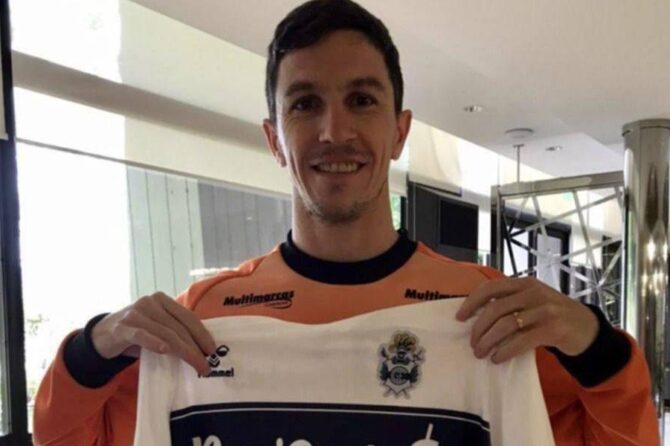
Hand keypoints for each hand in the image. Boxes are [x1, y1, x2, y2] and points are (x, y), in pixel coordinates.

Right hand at [91, 292, 215, 374]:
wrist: (101, 335)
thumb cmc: (136, 332)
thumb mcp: (157, 327)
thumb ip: (174, 331)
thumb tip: (202, 349)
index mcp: (162, 300)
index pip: (188, 317)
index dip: (202, 333)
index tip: (213, 350)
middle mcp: (150, 302)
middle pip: (178, 327)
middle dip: (195, 347)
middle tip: (206, 365)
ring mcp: (135, 314)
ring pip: (165, 333)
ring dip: (183, 351)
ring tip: (195, 365)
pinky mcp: (122, 328)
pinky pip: (141, 335)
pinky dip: (154, 342)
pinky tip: (165, 351)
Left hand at [455, 277, 598, 363]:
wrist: (587, 328)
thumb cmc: (553, 315)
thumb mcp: (533, 301)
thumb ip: (511, 302)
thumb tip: (476, 317)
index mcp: (525, 283)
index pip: (491, 288)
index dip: (472, 302)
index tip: (459, 318)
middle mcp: (534, 293)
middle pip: (495, 309)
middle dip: (479, 328)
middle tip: (472, 343)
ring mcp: (545, 310)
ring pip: (506, 325)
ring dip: (489, 342)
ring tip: (481, 353)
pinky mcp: (553, 329)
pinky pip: (521, 341)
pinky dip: (505, 351)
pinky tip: (498, 358)